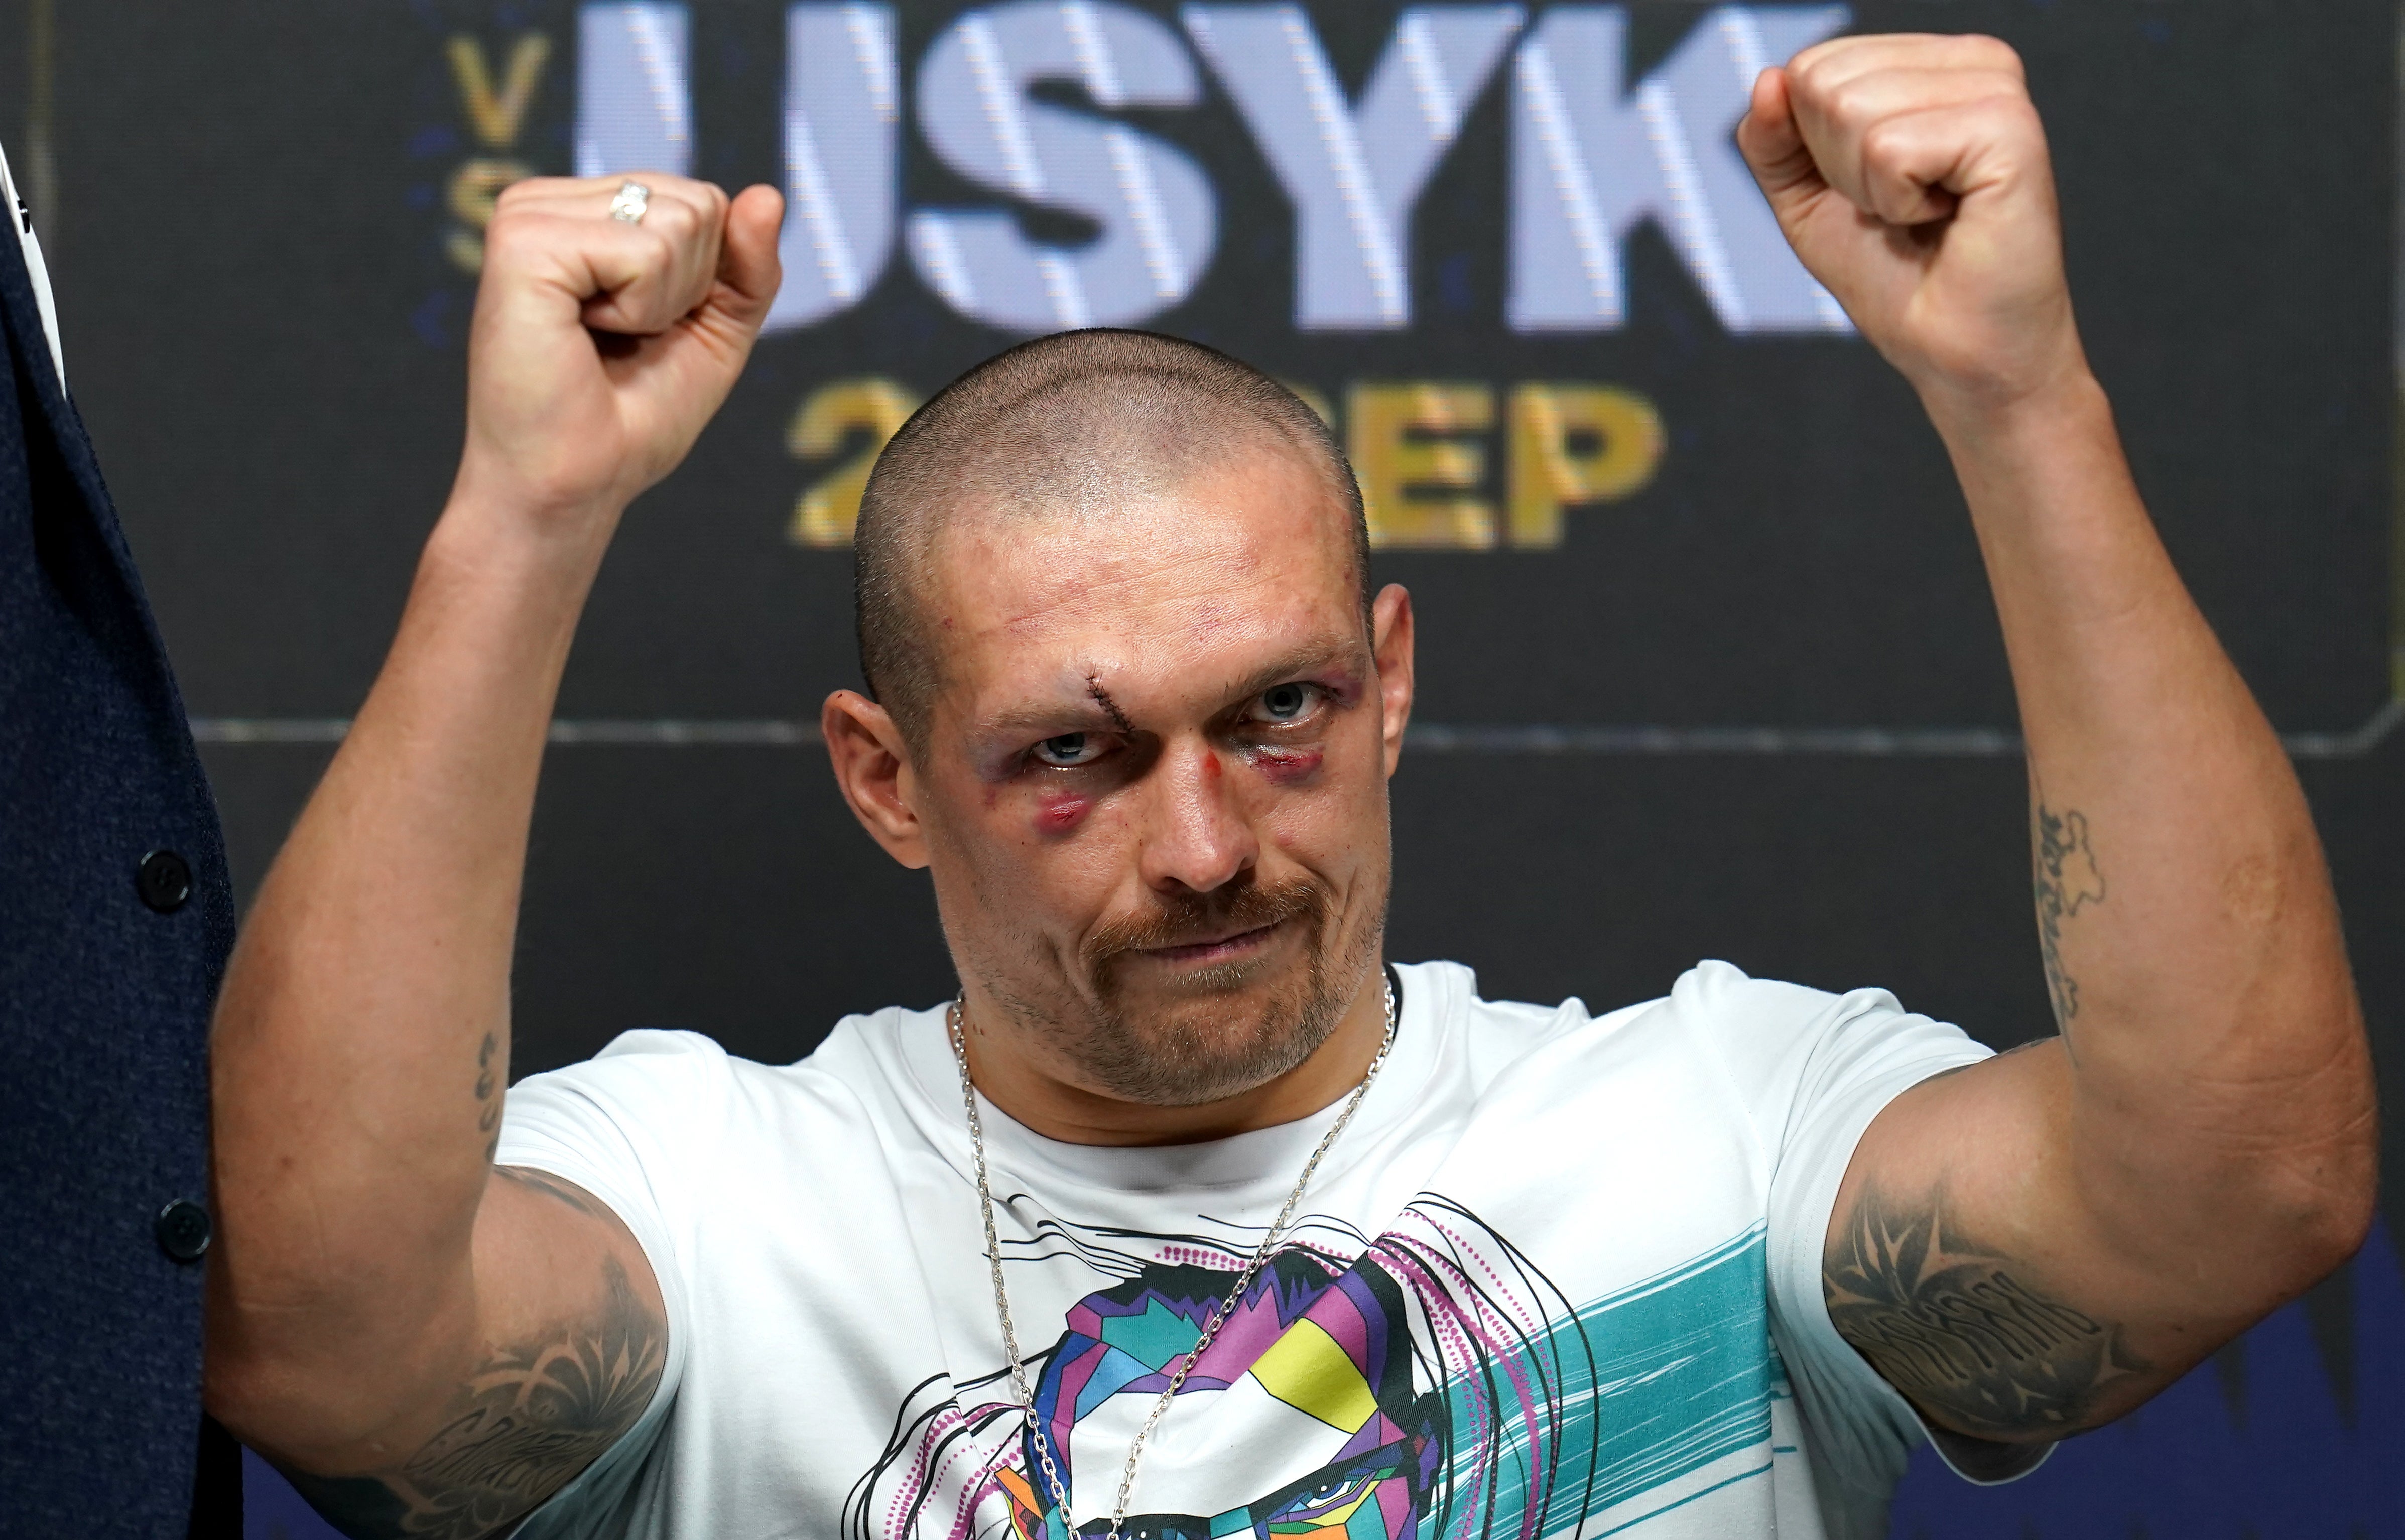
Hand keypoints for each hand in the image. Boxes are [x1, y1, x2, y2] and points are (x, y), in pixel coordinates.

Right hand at [454, 174, 782, 533]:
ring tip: (600, 339)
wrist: (576, 481)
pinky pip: (646, 250)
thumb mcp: (713, 332)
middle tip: (623, 340)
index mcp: (581, 212)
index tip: (644, 330)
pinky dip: (639, 309)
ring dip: (662, 302)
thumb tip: (768, 194)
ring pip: (679, 220)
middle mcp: (547, 201)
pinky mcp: (523, 241)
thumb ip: (746, 265)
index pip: (704, 201)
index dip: (704, 282)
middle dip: (688, 288)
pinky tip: (583, 334)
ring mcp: (529, 214)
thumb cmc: (632, 416)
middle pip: (699, 203)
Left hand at [1739, 35, 2083, 409]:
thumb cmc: (1899, 281)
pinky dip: (1896, 202)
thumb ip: (1775, 139)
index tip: (1874, 192)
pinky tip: (1946, 218)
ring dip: (1868, 188)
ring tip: (1924, 215)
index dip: (1814, 147)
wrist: (1959, 356)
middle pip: (1825, 80)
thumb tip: (1768, 81)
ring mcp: (1997, 90)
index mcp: (1936, 66)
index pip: (1813, 65)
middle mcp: (1975, 63)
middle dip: (1837, 167)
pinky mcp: (2009, 129)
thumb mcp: (1808, 201)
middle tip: (1900, 211)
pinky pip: (1888, 148)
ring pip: (1851, 108)